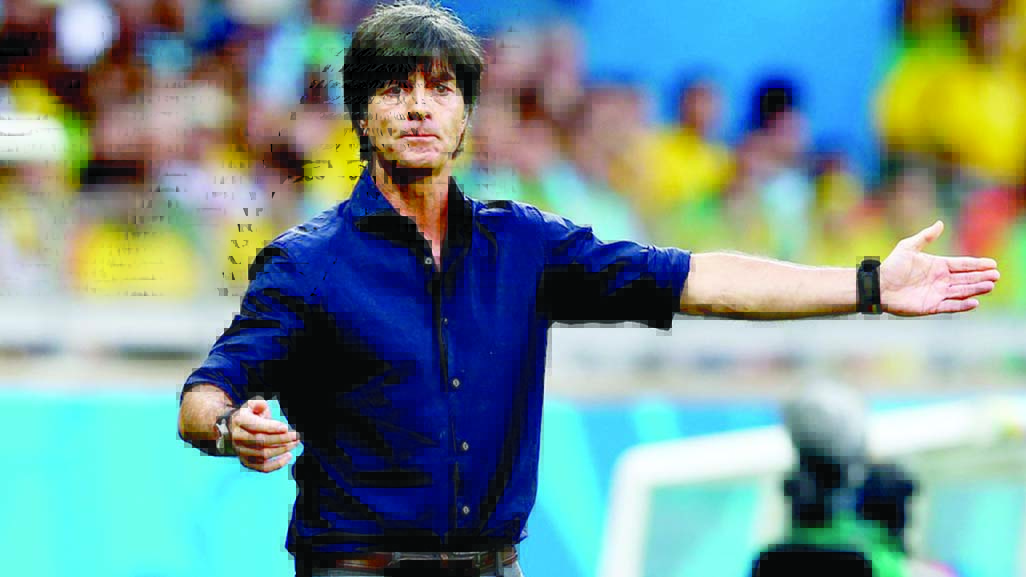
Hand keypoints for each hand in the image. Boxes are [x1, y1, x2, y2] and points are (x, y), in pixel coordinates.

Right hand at [230, 398, 300, 472]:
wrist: (234, 428)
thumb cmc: (250, 414)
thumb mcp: (253, 404)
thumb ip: (259, 404)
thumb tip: (264, 409)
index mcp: (239, 421)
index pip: (254, 426)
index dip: (270, 427)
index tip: (285, 428)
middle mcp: (237, 437)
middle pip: (260, 441)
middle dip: (281, 439)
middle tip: (296, 436)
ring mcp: (241, 451)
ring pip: (262, 455)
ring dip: (281, 450)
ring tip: (295, 443)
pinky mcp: (246, 461)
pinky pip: (262, 467)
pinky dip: (277, 464)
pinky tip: (288, 456)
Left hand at [880, 220, 999, 315]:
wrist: (878, 286)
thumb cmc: (891, 266)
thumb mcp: (908, 247)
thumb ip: (926, 237)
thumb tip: (940, 223)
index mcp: (938, 266)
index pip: (962, 265)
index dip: (977, 264)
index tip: (992, 264)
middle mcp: (940, 280)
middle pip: (966, 278)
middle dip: (981, 277)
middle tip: (996, 275)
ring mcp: (937, 294)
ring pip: (962, 292)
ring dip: (976, 289)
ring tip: (990, 285)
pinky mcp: (931, 306)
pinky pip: (950, 306)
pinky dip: (963, 305)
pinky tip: (975, 302)